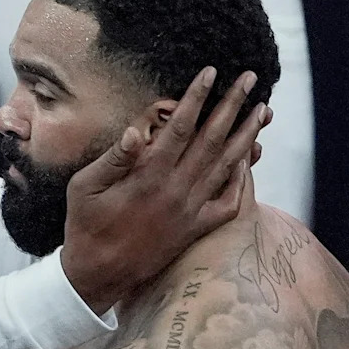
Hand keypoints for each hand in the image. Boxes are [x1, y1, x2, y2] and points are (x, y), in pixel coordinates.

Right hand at [60, 68, 270, 313]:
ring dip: (247, 135)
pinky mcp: (194, 230)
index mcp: (149, 176)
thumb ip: (113, 158)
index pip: (180, 127)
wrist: (98, 275)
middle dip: (232, 106)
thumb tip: (135, 130)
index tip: (211, 73)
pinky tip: (249, 160)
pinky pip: (228, 204)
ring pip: (227, 167)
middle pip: (212, 140)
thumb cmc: (85, 226)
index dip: (197, 97)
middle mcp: (176, 191)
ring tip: (263, 111)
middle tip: (249, 79)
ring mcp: (190, 211)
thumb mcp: (84, 187)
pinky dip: (242, 180)